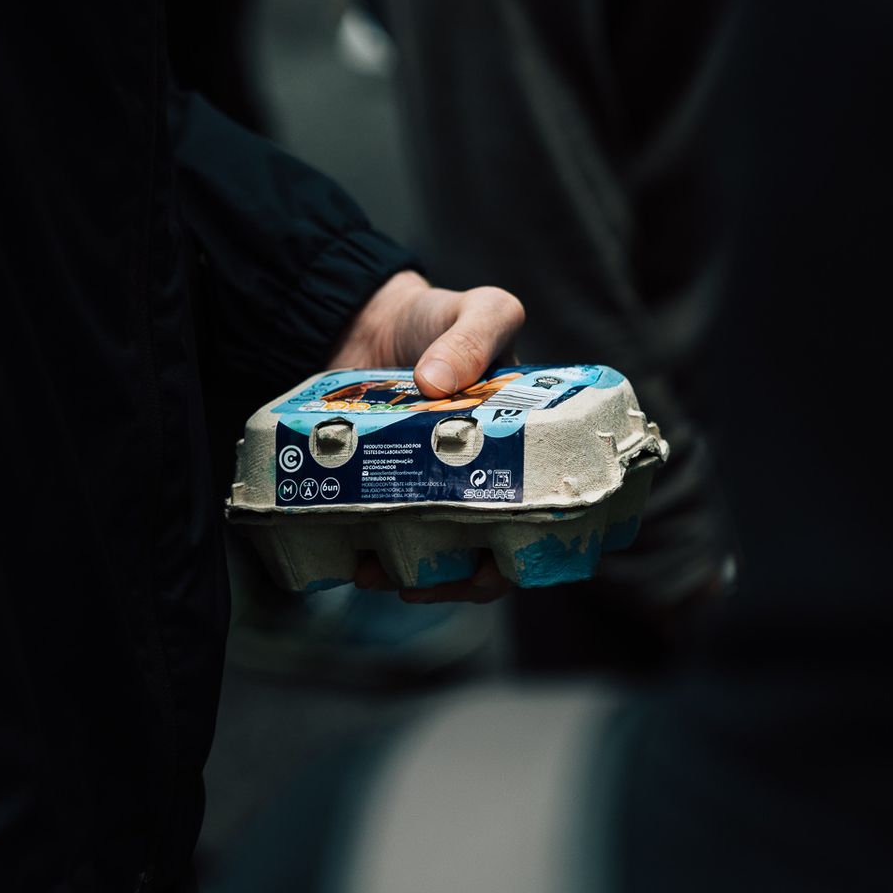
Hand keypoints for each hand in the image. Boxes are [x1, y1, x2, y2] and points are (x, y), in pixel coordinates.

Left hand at [327, 271, 525, 603]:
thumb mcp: (480, 310)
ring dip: (409, 575)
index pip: (542, 517)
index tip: (497, 565)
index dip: (527, 550)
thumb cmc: (442, 316)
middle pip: (488, 555)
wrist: (371, 318)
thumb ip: (471, 336)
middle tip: (426, 581)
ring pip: (434, 557)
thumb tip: (437, 382)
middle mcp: (481, 483)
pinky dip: (370, 553)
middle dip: (460, 580)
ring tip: (374, 573)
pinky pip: (384, 536)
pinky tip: (351, 558)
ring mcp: (429, 492)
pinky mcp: (381, 492)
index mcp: (523, 452)